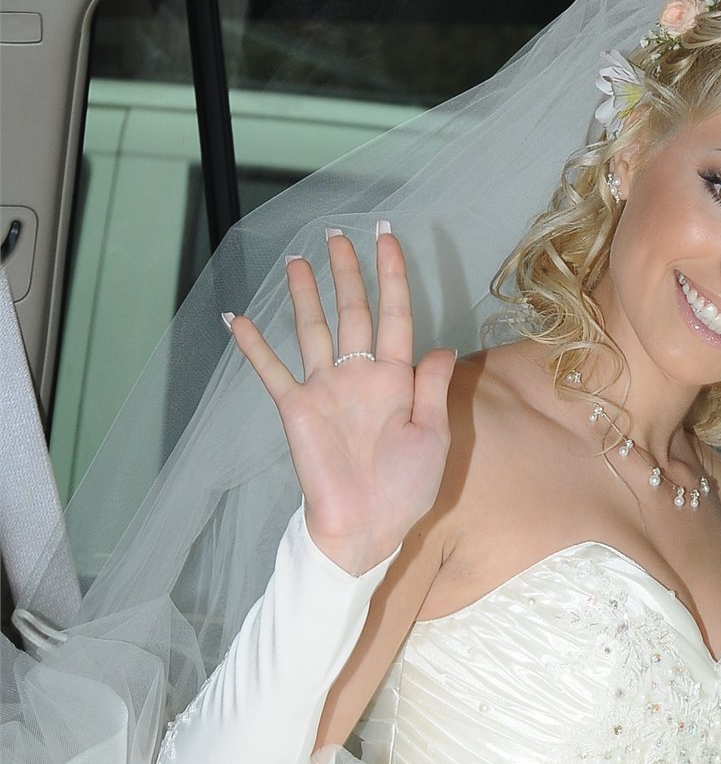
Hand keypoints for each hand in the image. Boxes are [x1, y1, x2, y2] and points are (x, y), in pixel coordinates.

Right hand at [226, 225, 454, 574]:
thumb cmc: (404, 490)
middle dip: (347, 273)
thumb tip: (441, 346)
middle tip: (339, 236)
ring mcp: (326, 389)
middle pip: (352, 311)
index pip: (395, 314)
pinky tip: (237, 318)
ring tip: (297, 261)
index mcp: (396, 379)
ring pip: (313, 329)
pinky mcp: (297, 408)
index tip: (388, 239)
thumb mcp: (432, 436)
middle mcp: (359, 376)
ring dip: (304, 295)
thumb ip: (433, 388)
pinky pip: (271, 370)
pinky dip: (253, 345)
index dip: (392, 275)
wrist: (366, 528)